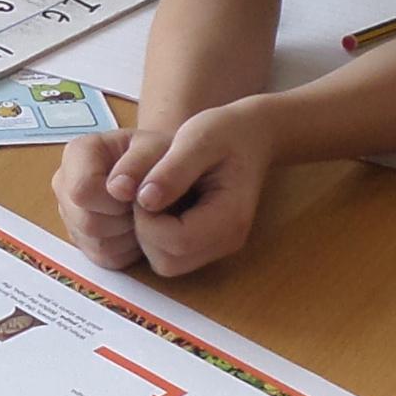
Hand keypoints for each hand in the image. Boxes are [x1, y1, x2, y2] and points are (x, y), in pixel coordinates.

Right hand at [54, 127, 162, 269]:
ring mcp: (71, 214)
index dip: (114, 199)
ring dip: (127, 235)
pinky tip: (136, 228)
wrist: (168, 172)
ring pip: (95, 244)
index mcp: (78, 153)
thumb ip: (140, 162)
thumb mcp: (161, 147)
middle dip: (123, 218)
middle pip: (87, 221)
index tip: (137, 193)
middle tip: (143, 204)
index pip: (82, 190)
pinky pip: (103, 258)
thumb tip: (119, 188)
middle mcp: (66, 183)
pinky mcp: (83, 240)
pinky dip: (126, 250)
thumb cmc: (164, 155)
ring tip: (142, 214)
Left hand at [119, 99, 277, 277]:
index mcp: (230, 218)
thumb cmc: (225, 132)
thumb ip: (172, 170)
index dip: (147, 219)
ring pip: (166, 263)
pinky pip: (171, 256)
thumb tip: (144, 199)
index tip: (144, 186)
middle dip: (146, 230)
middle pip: (167, 262)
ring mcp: (218, 248)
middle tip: (148, 193)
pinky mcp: (207, 246)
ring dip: (149, 235)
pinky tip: (163, 206)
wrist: (251, 136)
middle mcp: (227, 242)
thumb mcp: (198, 138)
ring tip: (155, 196)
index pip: (175, 241)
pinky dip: (156, 237)